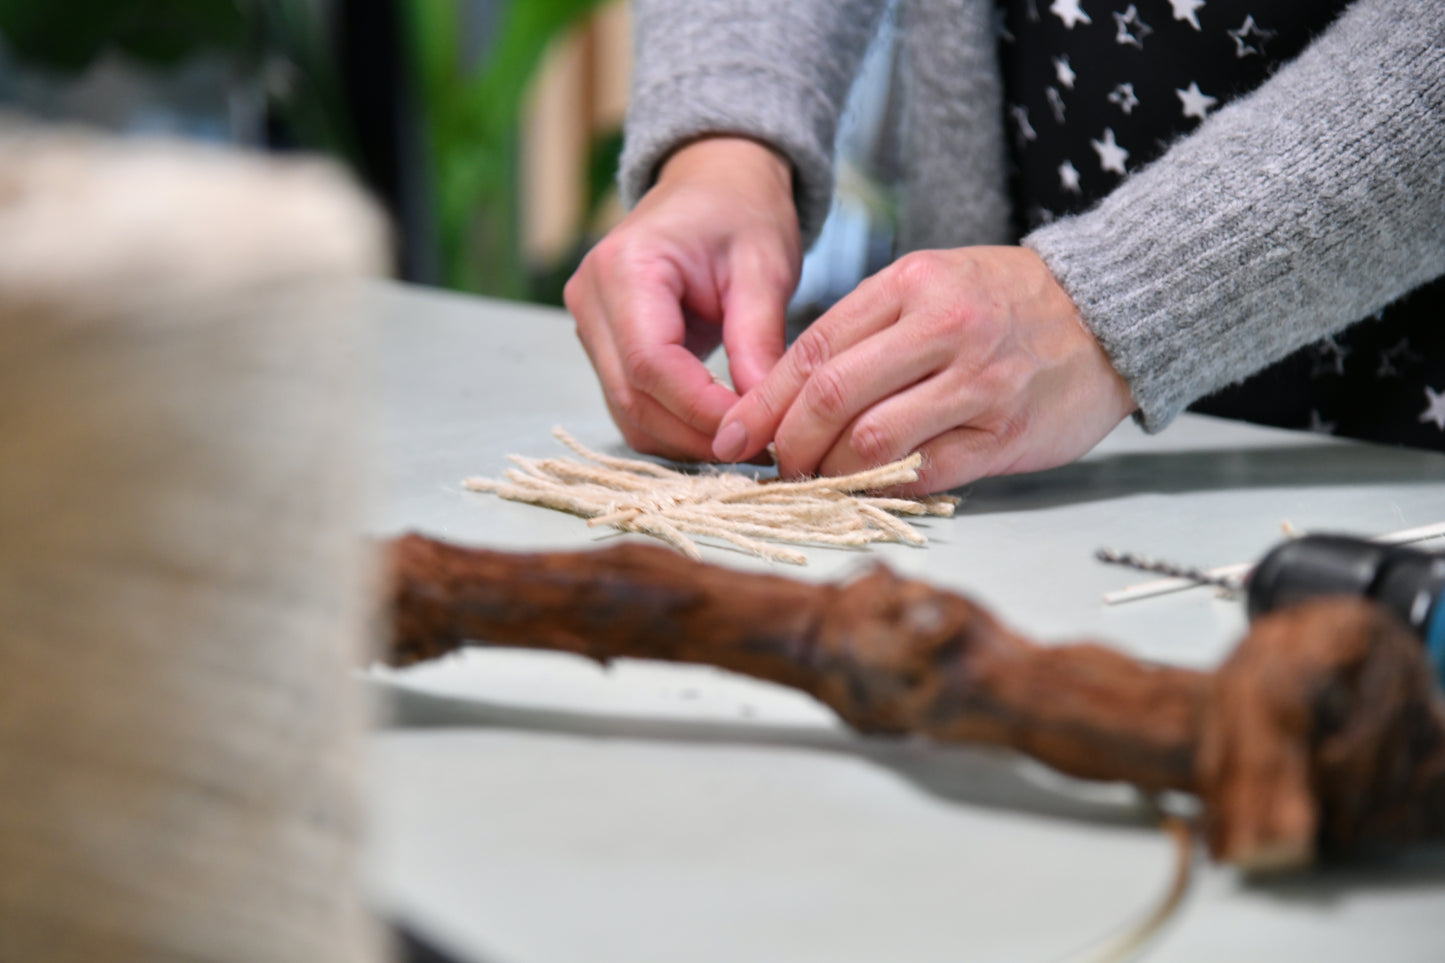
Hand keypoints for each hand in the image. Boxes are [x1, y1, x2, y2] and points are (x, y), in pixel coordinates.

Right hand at [564, 137, 801, 459]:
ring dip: (684, 439)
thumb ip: (758, 343)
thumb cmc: (741, 213)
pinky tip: (720, 428)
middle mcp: (591, 299)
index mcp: (626, 267)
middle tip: (759, 452)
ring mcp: (589, 325)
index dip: (701, 411)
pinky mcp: (602, 346)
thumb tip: (762, 423)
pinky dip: (673, 426)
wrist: (713, 184)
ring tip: (746, 443)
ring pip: (627, 411)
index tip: (757, 435)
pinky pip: (631, 404)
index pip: (652, 364)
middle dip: (696, 434)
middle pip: (632, 397)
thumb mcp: (763, 269)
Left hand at [711, 246, 1136, 493]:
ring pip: (873, 441)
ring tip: (820, 481)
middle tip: (776, 467)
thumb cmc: (1006, 303)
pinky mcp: (1006, 434)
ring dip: (830, 472)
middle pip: (833, 396)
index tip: (735, 434)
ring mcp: (978, 383)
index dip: (764, 401)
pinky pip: (924, 474)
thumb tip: (789, 395)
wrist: (1111, 313)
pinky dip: (883, 490)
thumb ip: (868, 328)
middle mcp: (942, 328)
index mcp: (912, 284)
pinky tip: (867, 493)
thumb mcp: (933, 283)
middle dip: (788, 443)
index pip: (815, 348)